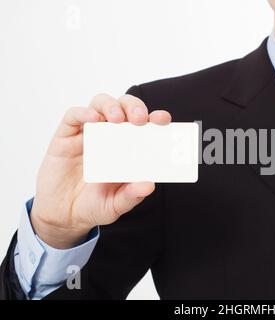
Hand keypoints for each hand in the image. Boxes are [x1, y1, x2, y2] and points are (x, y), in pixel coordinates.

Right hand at [30, 93, 171, 248]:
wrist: (63, 215)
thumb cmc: (93, 205)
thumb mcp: (116, 205)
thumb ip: (132, 195)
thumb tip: (149, 185)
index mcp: (129, 148)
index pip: (145, 125)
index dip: (155, 118)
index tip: (163, 119)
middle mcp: (111, 136)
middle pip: (125, 107)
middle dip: (134, 107)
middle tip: (139, 119)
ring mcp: (89, 134)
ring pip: (101, 104)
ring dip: (111, 106)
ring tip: (117, 119)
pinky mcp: (66, 137)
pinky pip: (73, 116)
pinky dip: (83, 113)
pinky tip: (92, 120)